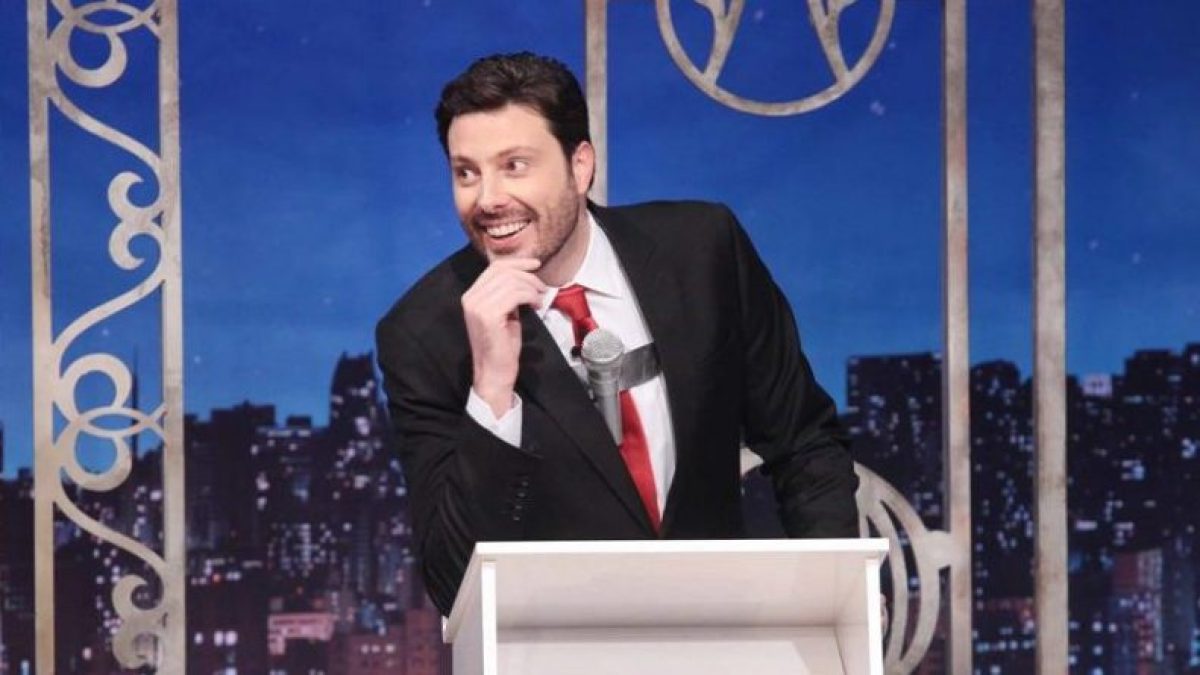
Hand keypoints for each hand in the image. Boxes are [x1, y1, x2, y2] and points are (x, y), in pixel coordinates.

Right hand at [461, 258, 545, 416]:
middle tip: (542, 288)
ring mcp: (477, 306)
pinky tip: (536, 306)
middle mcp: (470, 298)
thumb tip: (525, 277)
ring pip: (512, 282)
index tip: (535, 264)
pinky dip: (530, 296)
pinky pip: (516, 294)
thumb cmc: (502, 346)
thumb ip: (507, 294)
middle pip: (504, 271)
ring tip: (540, 300)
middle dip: (528, 276)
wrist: (494, 372)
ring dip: (532, 288)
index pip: (494, 268)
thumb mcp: (505, 313)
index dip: (517, 262)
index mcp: (472, 295)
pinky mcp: (488, 315)